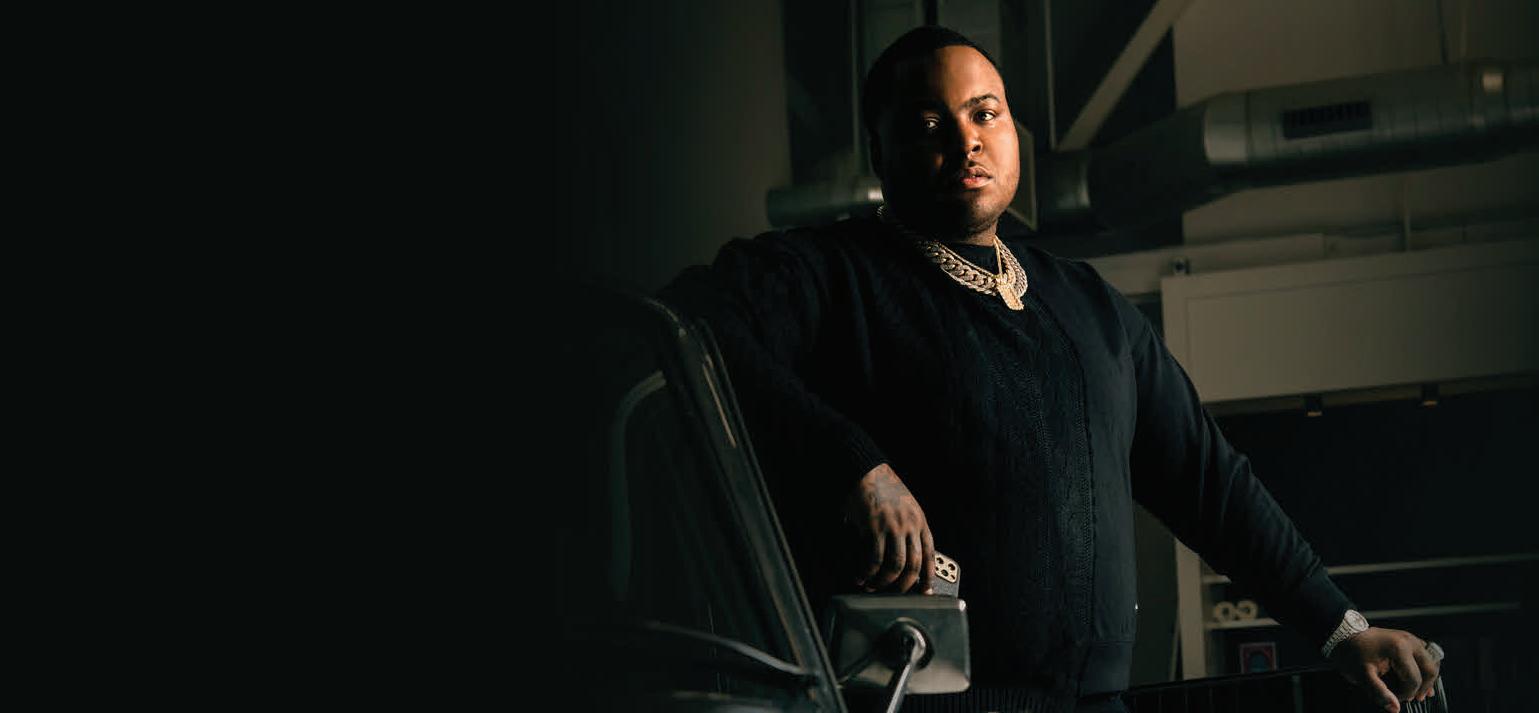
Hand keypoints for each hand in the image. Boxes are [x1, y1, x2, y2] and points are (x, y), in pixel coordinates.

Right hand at [844, 463, 933, 593]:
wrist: (866, 471)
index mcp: (920, 521)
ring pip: (895, 566)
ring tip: (874, 586)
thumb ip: (908, 528)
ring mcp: (893, 527)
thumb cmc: (883, 487)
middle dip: (903, 585)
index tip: (924, 591)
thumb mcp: (906, 506)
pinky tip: (861, 576)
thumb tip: (903, 556)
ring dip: (884, 582)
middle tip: (893, 593)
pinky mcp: (874, 527)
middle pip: (913, 565)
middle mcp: (910, 526)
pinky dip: (867, 572)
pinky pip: (874, 559)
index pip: (930, 555)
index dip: (928, 577)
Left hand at [1330, 627, 1441, 712]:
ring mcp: (1410, 638)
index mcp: (1399, 649)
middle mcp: (1409, 641)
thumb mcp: (1362, 675)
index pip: (1414, 679)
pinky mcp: (1409, 639)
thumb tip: (1395, 709)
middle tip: (1415, 698)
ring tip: (1420, 691)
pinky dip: (1426, 668)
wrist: (1343, 635)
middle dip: (1424, 687)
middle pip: (1430, 669)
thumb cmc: (1352, 653)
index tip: (1396, 699)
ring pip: (1432, 661)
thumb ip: (1379, 693)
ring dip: (1428, 678)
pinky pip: (1426, 655)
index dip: (1407, 694)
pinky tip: (1421, 679)